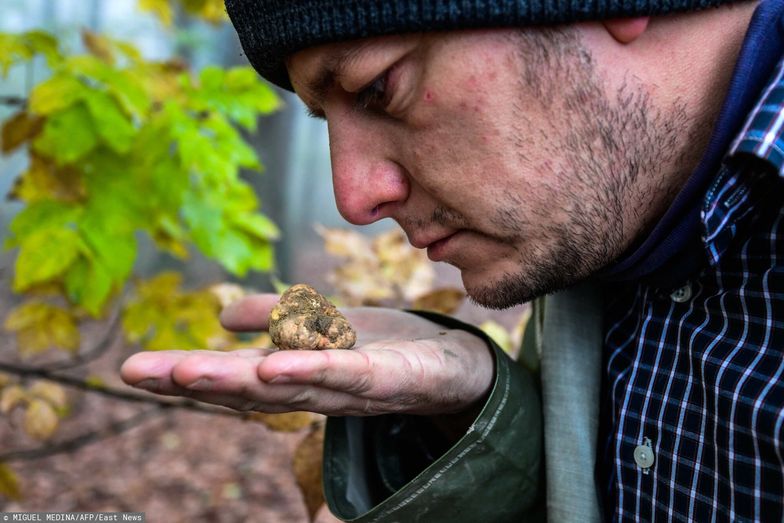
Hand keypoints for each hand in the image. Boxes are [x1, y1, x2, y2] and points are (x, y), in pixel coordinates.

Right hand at [120, 294, 493, 417]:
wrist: (458, 364)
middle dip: (195, 382)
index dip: (184, 375)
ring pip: (292, 387)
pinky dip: (313, 371)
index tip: (131, 369)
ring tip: (191, 372)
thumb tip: (221, 316)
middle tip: (138, 373)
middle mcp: (318, 391)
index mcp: (298, 375)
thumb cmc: (387, 345)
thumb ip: (276, 321)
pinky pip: (351, 376)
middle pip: (251, 389)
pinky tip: (276, 367)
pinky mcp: (396, 379)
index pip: (235, 378)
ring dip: (240, 382)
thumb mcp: (325, 324)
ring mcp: (355, 391)